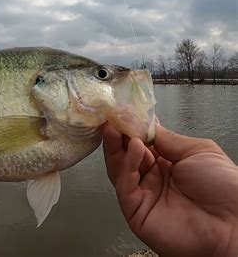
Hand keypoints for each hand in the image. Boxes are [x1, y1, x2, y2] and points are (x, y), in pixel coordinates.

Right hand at [102, 123, 237, 256]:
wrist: (233, 224)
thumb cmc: (225, 189)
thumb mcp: (198, 152)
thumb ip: (168, 139)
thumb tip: (145, 125)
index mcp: (168, 165)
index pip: (141, 144)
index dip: (131, 129)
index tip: (123, 112)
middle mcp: (153, 180)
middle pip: (126, 156)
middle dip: (118, 136)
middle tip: (111, 118)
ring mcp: (143, 196)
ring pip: (120, 170)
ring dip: (116, 148)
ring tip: (114, 128)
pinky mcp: (136, 211)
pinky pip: (125, 186)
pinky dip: (127, 165)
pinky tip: (135, 147)